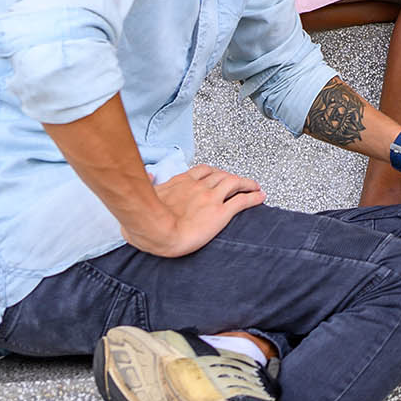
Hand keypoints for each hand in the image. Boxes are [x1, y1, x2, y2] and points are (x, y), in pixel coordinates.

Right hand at [121, 165, 263, 256]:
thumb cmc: (143, 219)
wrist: (154, 229)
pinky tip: (260, 197)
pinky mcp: (220, 213)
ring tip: (254, 187)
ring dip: (246, 183)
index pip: (202, 171)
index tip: (218, 175)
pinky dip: (254, 197)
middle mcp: (197, 187)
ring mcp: (210, 198)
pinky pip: (242, 201)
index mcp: (180, 183)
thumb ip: (146, 184)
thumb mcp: (140, 197)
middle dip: (231, 177)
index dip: (213, 172)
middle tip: (239, 182)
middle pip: (221, 175)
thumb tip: (146, 174)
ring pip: (234, 183)